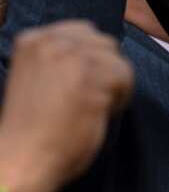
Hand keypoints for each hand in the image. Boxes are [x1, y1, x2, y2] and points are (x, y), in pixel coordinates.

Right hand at [0, 20, 133, 191]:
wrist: (20, 159)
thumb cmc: (31, 128)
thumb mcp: (39, 77)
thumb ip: (63, 59)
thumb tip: (103, 50)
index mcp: (32, 40)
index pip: (84, 32)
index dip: (91, 60)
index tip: (80, 84)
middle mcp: (51, 42)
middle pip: (105, 44)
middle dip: (104, 71)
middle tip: (87, 100)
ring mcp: (71, 57)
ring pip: (118, 61)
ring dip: (112, 87)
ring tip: (90, 109)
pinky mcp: (90, 76)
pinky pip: (125, 78)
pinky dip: (119, 99)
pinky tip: (96, 114)